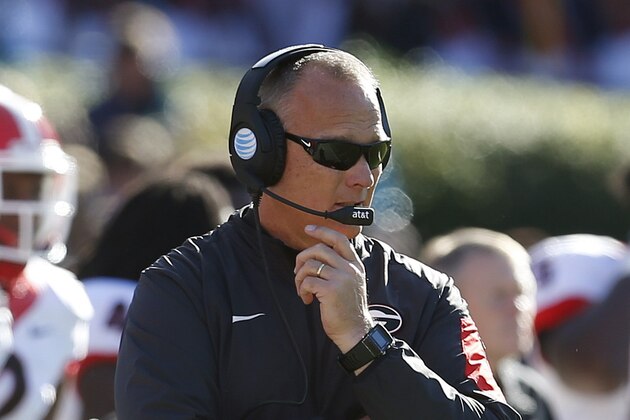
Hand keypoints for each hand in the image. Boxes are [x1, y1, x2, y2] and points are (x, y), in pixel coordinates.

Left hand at [294, 225, 373, 352]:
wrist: (355, 331)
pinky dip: (301, 289)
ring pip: (310, 265)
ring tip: (302, 289)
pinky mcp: (331, 290)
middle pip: (319, 249)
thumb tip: (314, 256)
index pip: (339, 238)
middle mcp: (350, 268)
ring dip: (300, 277)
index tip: (308, 229)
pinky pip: (307, 281)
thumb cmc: (348, 309)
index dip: (322, 231)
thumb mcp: (350, 282)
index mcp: (355, 264)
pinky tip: (306, 299)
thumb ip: (339, 267)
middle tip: (298, 273)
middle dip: (302, 258)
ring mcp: (341, 278)